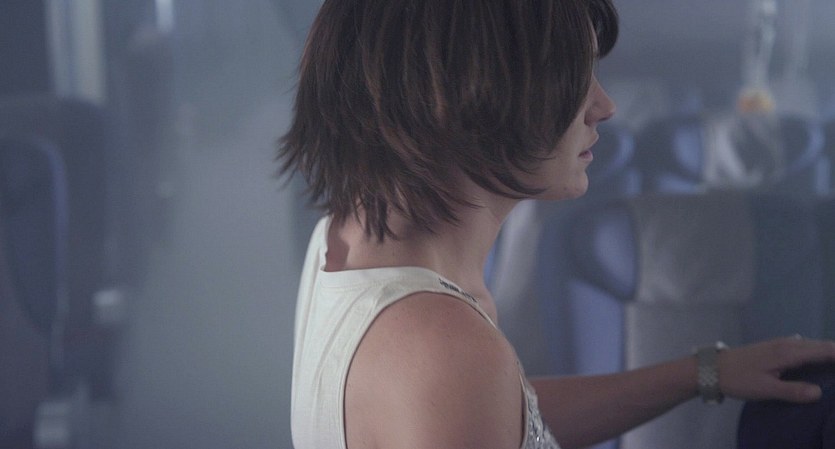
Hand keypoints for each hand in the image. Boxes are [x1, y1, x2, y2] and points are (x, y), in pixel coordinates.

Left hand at [718, 336, 834, 402]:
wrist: (713, 368)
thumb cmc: (739, 379)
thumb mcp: (766, 389)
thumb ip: (793, 391)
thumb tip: (820, 392)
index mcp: (789, 352)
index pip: (825, 350)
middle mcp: (788, 343)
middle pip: (821, 345)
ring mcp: (780, 343)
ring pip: (812, 344)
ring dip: (827, 352)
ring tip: (833, 366)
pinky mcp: (774, 347)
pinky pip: (802, 346)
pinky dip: (815, 352)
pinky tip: (817, 363)